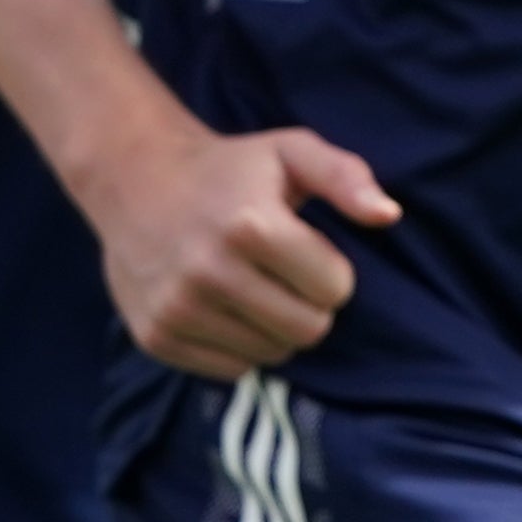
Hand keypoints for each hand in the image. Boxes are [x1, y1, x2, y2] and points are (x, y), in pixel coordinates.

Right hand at [73, 118, 398, 378]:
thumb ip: (346, 176)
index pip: (334, 290)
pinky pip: (231, 370)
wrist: (133, 178)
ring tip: (251, 289)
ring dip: (273, 328)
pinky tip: (221, 307)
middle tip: (283, 277)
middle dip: (308, 305)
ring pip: (271, 354)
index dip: (329, 271)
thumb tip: (388, 215)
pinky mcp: (156, 336)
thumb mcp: (290, 151)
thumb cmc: (227, 169)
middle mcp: (208, 271)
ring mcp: (177, 308)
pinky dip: (237, 346)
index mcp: (250, 224)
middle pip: (307, 330)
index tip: (306, 250)